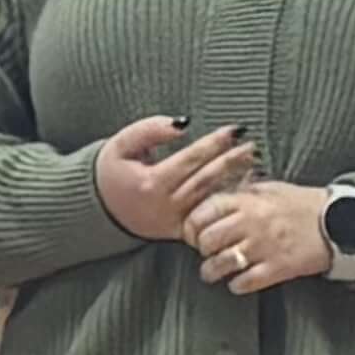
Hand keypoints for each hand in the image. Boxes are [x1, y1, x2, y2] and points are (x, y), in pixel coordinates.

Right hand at [95, 115, 256, 246]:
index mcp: (152, 183)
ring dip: (235, 179)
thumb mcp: (121, 144)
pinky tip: (243, 186)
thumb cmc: (112, 172)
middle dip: (231, 160)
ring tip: (253, 162)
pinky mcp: (181, 230)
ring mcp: (176, 220)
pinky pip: (210, 215)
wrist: (101, 210)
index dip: (214, 144)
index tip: (234, 130)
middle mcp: (166, 204)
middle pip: (206, 179)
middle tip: (252, 144)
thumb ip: (149, 130)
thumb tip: (182, 123)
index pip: (190, 159)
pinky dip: (228, 200)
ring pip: (212, 199)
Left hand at [188, 178, 337, 292]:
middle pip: (206, 239)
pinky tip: (238, 281)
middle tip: (205, 252)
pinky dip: (236, 285)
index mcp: (248, 201)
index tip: (193, 232)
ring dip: (211, 271)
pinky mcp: (278, 269)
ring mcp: (265, 247)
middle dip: (200, 248)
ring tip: (212, 271)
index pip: (203, 211)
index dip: (192, 225)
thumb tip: (212, 193)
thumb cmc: (301, 205)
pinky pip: (244, 282)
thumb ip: (240, 192)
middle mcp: (252, 223)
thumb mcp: (269, 189)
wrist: (340, 223)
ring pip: (221, 264)